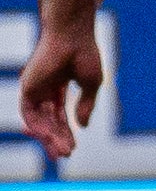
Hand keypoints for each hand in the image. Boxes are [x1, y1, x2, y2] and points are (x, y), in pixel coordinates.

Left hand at [18, 20, 100, 160]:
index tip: (73, 149)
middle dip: (56, 139)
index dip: (66, 132)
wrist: (72, 35)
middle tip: (64, 155)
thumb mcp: (92, 84)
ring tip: (62, 151)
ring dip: (49, 137)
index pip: (60, 115)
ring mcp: (34, 88)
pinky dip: (39, 127)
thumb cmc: (85, 53)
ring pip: (39, 120)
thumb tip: (83, 126)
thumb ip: (86, 105)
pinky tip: (51, 137)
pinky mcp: (27, 87)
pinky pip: (30, 113)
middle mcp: (44, 89)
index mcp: (59, 85)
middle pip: (48, 120)